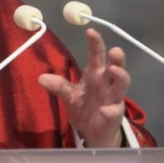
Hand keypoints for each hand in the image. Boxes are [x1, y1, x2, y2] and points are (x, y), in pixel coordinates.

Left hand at [38, 28, 128, 147]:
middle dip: (117, 58)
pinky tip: (105, 110)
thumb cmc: (84, 108)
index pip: (97, 55)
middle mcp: (107, 83)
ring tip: (114, 70)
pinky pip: (113, 111)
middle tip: (115, 50)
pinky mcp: (114, 114)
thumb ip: (59, 86)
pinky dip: (110, 110)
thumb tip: (41, 78)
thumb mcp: (69, 95)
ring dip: (120, 77)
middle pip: (116, 67)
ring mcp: (113, 98)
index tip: (91, 31)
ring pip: (122, 85)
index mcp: (95, 74)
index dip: (96, 43)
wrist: (92, 131)